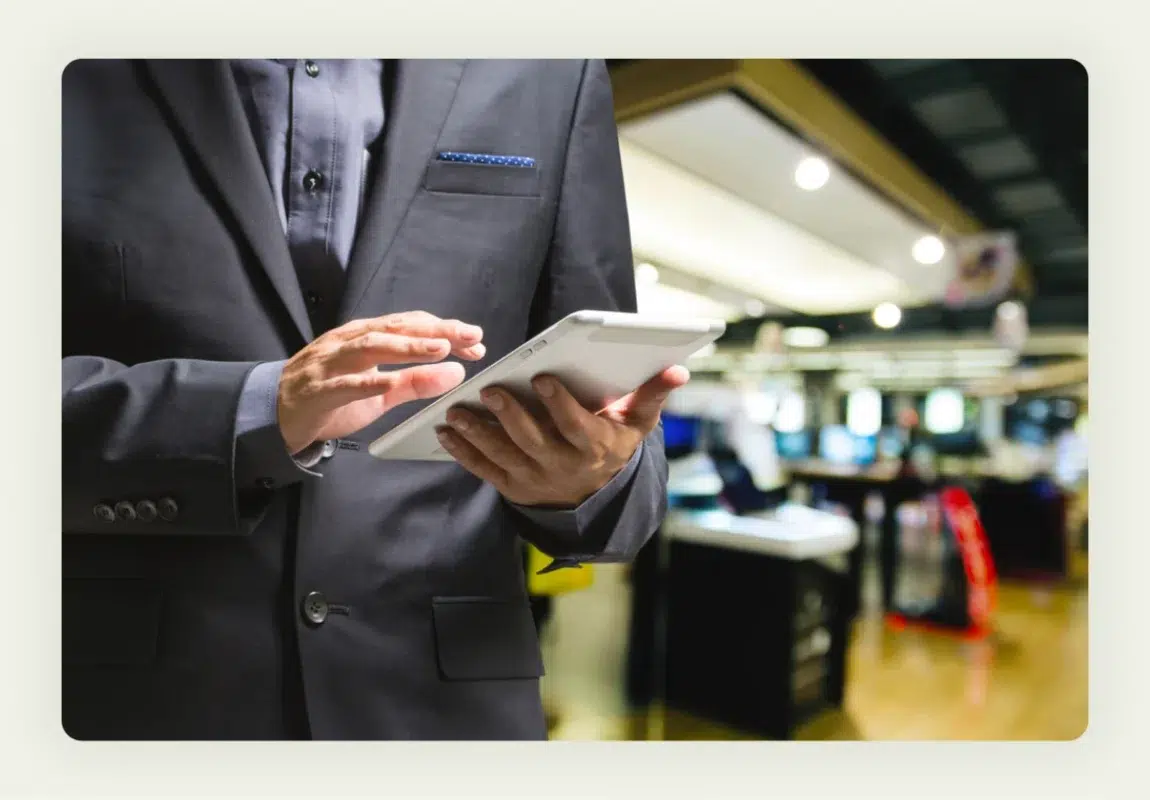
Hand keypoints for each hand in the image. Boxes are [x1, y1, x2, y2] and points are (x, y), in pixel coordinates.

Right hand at [277, 311, 484, 453]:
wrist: (276, 414)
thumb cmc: (330, 397)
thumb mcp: (379, 392)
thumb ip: (415, 382)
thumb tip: (455, 372)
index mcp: (365, 338)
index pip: (410, 325)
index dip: (444, 330)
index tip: (476, 340)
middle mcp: (349, 342)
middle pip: (396, 328)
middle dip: (436, 330)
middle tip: (470, 336)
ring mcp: (331, 363)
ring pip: (371, 346)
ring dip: (407, 346)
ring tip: (440, 349)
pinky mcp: (318, 389)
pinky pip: (344, 383)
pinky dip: (368, 381)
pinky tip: (390, 383)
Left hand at [436, 366, 689, 506]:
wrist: (592, 498)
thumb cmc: (612, 445)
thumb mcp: (636, 425)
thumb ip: (652, 396)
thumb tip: (677, 371)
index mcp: (593, 448)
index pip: (575, 426)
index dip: (560, 404)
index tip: (543, 377)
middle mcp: (561, 467)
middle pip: (532, 440)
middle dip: (510, 415)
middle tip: (491, 389)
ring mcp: (533, 479)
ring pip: (502, 455)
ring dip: (477, 433)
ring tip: (457, 411)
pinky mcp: (511, 487)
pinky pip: (484, 469)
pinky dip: (463, 452)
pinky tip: (447, 431)